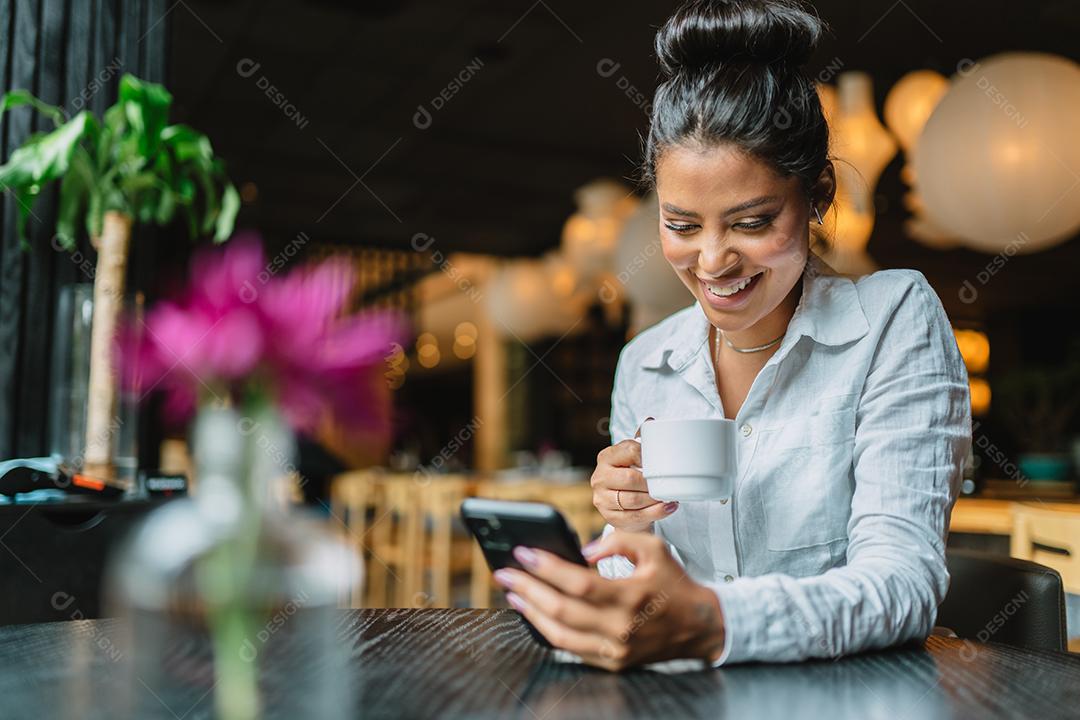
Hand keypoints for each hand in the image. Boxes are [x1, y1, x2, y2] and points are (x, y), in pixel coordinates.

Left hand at [493, 531, 725, 670]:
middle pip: (561, 610)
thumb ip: (617, 542)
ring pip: (559, 636)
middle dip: (527, 589)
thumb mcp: (653, 549)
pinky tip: (534, 613)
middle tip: (504, 573)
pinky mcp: (612, 662)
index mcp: (632, 596)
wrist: (700, 626)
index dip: (547, 568)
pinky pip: (571, 649)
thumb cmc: (673, 583)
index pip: (579, 583)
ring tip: (513, 594)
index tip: (523, 553)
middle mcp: (621, 628)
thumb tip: (581, 552)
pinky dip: (548, 631)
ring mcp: (615, 650)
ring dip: (530, 613)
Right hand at [591, 422, 677, 531]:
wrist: (625, 508)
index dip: (648, 456)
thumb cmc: (632, 477)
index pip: (629, 450)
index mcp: (607, 456)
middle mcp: (600, 476)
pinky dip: (655, 513)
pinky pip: (634, 517)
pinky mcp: (609, 516)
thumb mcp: (634, 458)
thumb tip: (651, 421)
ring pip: (632, 500)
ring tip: (670, 497)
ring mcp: (602, 498)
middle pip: (630, 479)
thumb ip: (642, 441)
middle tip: (668, 483)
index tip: (662, 462)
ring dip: (655, 499)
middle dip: (651, 483)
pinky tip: (668, 507)